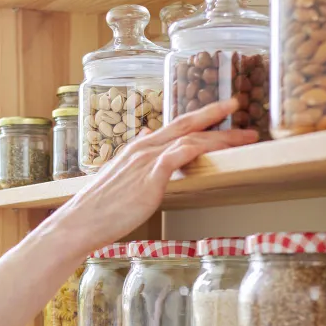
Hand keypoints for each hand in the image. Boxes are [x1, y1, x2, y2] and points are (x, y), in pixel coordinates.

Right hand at [50, 98, 259, 252]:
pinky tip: (219, 147)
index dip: (198, 117)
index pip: (173, 126)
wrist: (80, 222)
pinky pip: (181, 154)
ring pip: (191, 138)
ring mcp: (147, 160)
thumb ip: (136, 160)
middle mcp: (143, 148)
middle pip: (186, 124)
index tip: (218, 111)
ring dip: (221, 135)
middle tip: (238, 103)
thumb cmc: (97, 209)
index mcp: (137, 148)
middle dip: (215, 113)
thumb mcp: (119, 178)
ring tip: (246, 136)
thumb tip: (148, 137)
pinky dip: (202, 147)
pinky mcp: (150, 176)